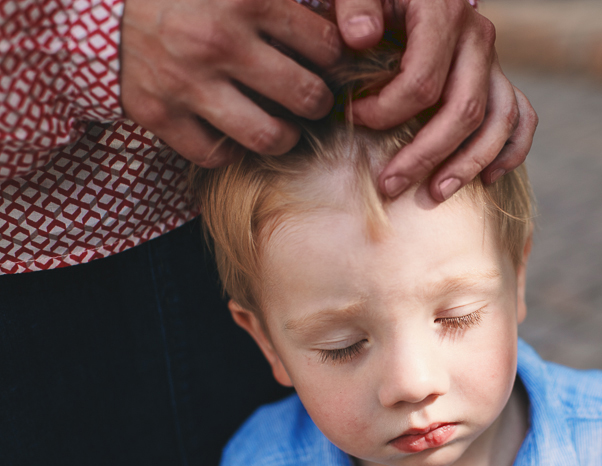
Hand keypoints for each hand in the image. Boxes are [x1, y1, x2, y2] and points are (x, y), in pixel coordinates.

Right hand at [120, 0, 342, 167]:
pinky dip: (230, 150)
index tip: (326, 64)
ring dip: (284, 137)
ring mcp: (187, 82)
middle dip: (317, 103)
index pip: (325, 46)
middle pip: (306, 96)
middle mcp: (218, 42)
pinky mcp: (158, 113)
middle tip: (310, 100)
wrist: (103, 7)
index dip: (334, 59)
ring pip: (267, 135)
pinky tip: (233, 133)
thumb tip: (338, 24)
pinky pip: (215, 154)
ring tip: (283, 127)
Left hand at [343, 0, 538, 200]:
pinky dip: (511, 151)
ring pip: (498, 122)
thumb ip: (354, 6)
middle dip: (426, 155)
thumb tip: (360, 38)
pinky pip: (521, 117)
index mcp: (443, 13)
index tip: (352, 117)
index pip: (422, 81)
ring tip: (436, 193)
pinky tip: (487, 179)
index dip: (385, 111)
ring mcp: (493, 59)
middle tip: (390, 184)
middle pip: (464, 110)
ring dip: (468, 163)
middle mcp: (477, 37)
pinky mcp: (498, 77)